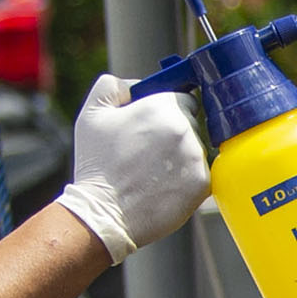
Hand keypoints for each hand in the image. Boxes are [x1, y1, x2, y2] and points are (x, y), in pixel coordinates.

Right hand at [59, 72, 211, 262]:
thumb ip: (112, 87)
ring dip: (183, 154)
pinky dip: (188, 177)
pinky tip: (164, 184)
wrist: (104, 212)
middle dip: (177, 130)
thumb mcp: (93, 114)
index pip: (185, 97)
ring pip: (199, 148)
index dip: (170, 108)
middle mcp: (186, 129)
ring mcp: (197, 158)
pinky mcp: (204, 184)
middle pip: (195, 122)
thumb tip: (136, 84)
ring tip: (155, 170)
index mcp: (163, 106)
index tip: (157, 121)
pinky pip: (203, 172)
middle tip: (151, 148)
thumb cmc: (97, 164)